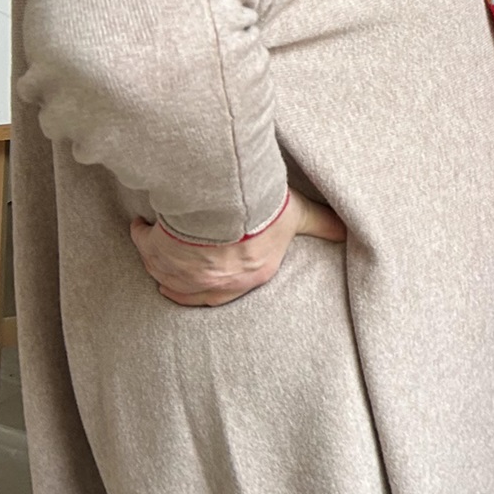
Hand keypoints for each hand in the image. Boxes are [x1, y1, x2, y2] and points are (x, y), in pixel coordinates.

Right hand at [129, 190, 346, 307]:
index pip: (232, 290)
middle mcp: (213, 283)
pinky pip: (146, 249)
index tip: (214, 270)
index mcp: (249, 278)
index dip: (221, 280)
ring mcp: (182, 272)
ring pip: (166, 276)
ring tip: (162, 246)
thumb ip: (321, 224)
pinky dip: (143, 238)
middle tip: (180, 270)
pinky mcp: (157, 252)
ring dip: (164, 263)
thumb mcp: (298, 215)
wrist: (222, 202)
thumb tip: (349, 231)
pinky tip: (144, 225)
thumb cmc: (262, 210)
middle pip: (193, 291)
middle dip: (187, 282)